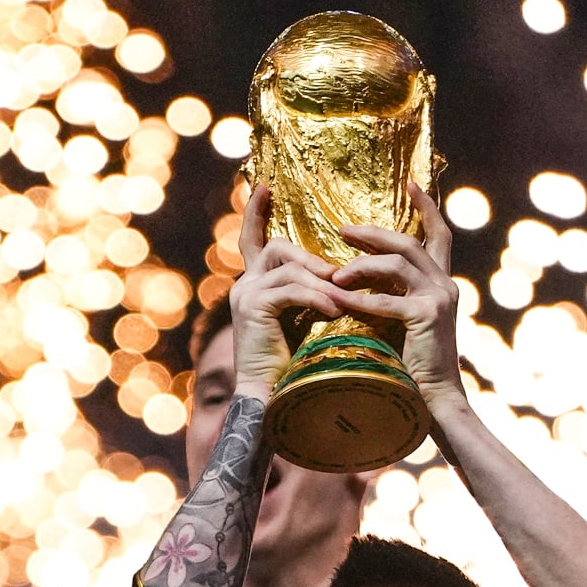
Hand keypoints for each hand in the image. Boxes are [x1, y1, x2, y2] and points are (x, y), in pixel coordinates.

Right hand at [227, 186, 344, 400]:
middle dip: (312, 260)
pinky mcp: (253, 308)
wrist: (271, 398)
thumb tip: (339, 277)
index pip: (253, 240)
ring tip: (342, 302)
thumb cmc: (293, 366)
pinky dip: (316, 299)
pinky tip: (333, 312)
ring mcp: (245, 295)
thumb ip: (311, 295)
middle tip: (338, 279)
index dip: (256, 213)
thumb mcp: (303, 321)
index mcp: (255, 286)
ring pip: (288, 267)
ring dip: (320, 283)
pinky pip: (291, 290)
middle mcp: (244, 285)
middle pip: (278, 248)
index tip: (265, 187)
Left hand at [325, 183, 461, 410]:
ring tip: (334, 275)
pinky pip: (385, 301)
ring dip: (361, 266)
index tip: (411, 183)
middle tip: (342, 229)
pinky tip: (337, 300)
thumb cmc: (413, 366)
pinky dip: (358, 301)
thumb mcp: (403, 321)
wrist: (434, 400)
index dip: (426, 208)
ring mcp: (438, 299)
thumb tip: (357, 277)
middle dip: (373, 233)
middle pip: (408, 242)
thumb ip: (392, 295)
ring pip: (396, 264)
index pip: (439, 235)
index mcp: (441, 283)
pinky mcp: (427, 316)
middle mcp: (445, 285)